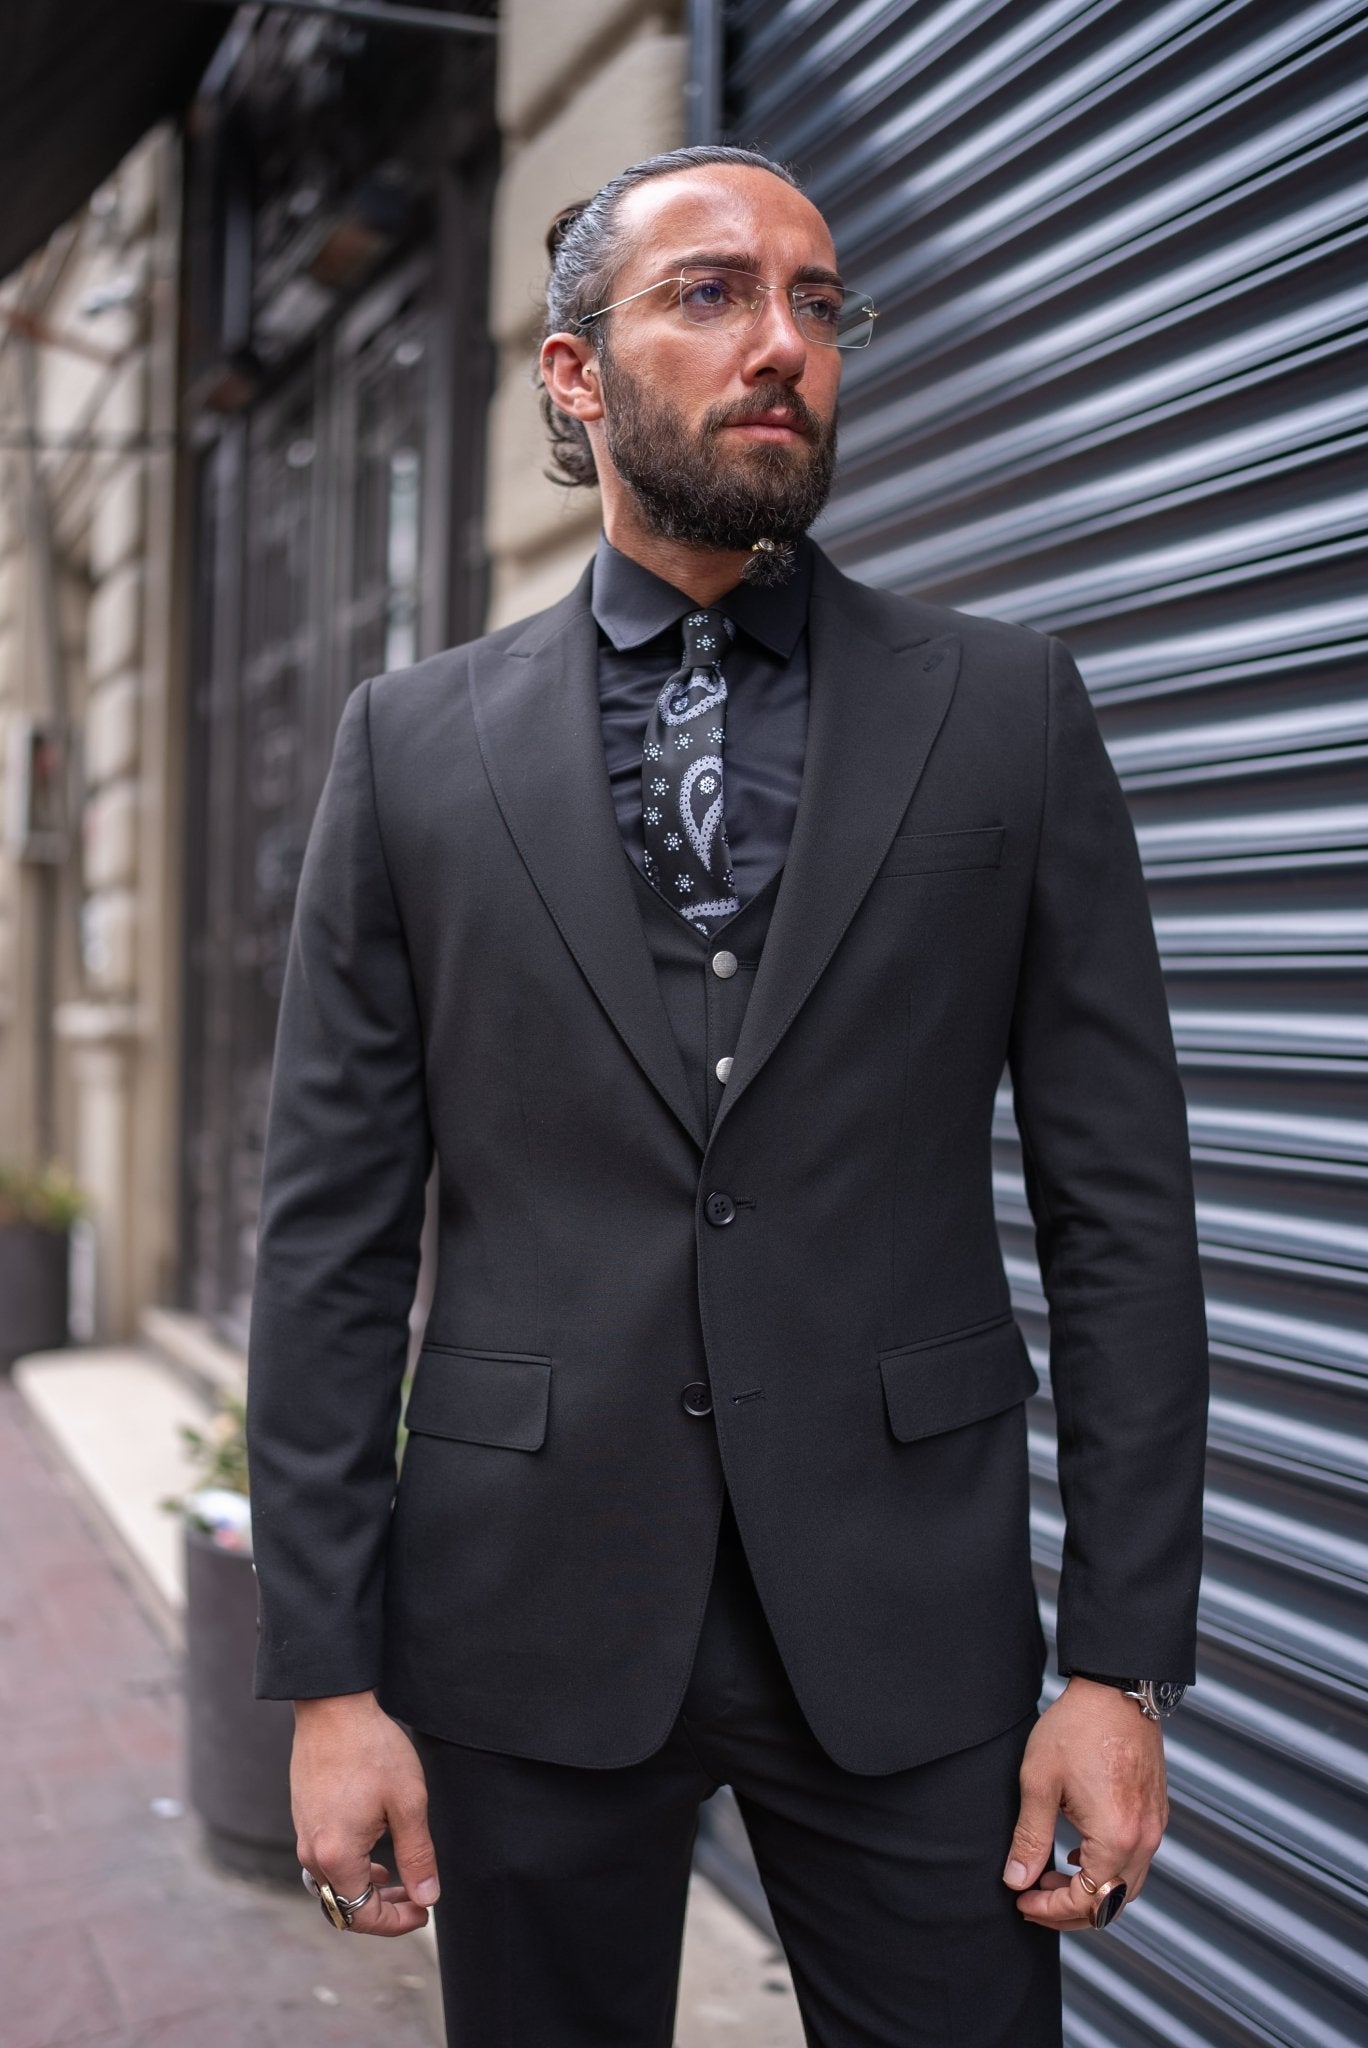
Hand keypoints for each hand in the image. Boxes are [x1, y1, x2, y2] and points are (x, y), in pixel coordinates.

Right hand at [292, 1690, 439, 1936]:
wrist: (333, 1707)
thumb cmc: (372, 1750)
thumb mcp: (408, 1803)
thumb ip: (417, 1856)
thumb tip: (428, 1899)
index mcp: (337, 1856)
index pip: (363, 1916)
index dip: (397, 1923)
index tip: (425, 1912)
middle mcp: (313, 1853)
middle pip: (344, 1908)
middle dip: (382, 1912)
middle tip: (417, 1899)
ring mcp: (305, 1835)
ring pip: (334, 1886)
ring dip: (366, 1891)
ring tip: (399, 1878)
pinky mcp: (304, 1819)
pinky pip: (326, 1862)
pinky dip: (352, 1870)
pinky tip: (376, 1854)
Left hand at [1003, 1678, 1167, 1930]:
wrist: (1116, 1688)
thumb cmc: (1077, 1728)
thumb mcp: (1039, 1782)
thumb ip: (1029, 1837)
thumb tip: (1016, 1881)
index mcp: (1116, 1837)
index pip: (1087, 1902)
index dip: (1050, 1911)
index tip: (1021, 1902)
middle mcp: (1144, 1839)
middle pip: (1112, 1905)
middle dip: (1070, 1910)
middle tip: (1032, 1898)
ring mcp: (1155, 1826)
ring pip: (1127, 1886)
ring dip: (1090, 1892)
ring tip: (1050, 1877)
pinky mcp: (1156, 1812)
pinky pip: (1135, 1860)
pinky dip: (1107, 1870)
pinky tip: (1077, 1853)